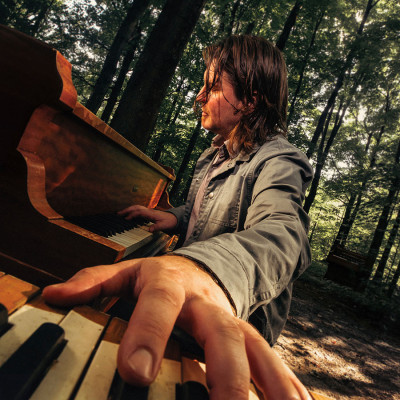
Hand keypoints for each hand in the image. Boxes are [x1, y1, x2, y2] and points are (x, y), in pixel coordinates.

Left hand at [42, 256, 310, 399]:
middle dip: (223, 370)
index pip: (160, 303)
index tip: (136, 374)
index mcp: (169, 283)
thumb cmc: (155, 278)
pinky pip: (270, 358)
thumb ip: (93, 282)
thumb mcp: (124, 273)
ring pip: (254, 347)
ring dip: (268, 382)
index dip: (149, 333)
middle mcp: (205, 302)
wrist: (198, 271)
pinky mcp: (247, 336)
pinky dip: (284, 384)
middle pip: (221, 330)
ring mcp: (231, 319)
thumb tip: (52, 295)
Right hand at [118, 205, 176, 232]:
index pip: (139, 212)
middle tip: (118, 214)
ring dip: (129, 209)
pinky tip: (129, 215)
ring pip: (137, 208)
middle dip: (127, 210)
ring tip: (121, 214)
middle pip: (136, 207)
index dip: (132, 214)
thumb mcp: (164, 226)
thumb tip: (149, 230)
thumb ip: (157, 227)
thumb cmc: (169, 222)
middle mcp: (149, 211)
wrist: (174, 218)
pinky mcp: (149, 213)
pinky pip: (139, 210)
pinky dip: (132, 211)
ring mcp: (148, 211)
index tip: (126, 219)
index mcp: (151, 213)